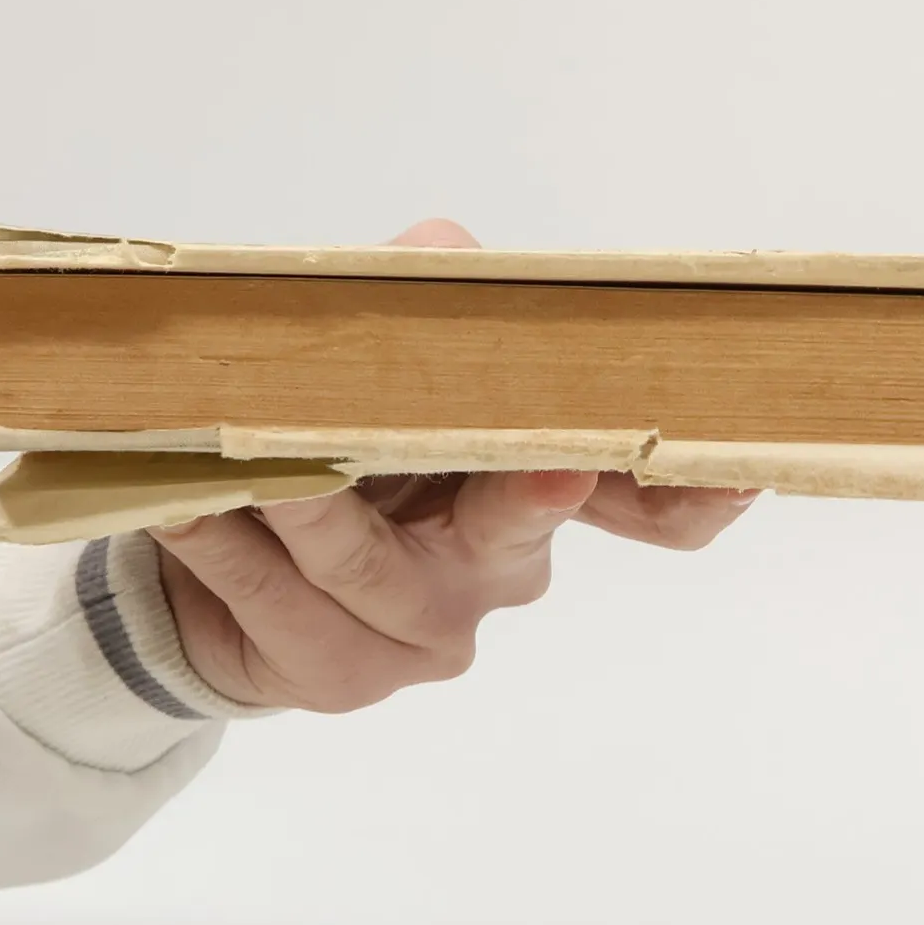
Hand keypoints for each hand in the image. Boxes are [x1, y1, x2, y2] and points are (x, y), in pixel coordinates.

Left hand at [151, 219, 757, 712]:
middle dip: (528, 490)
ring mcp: (428, 633)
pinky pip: (280, 603)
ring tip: (232, 446)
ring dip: (294, 498)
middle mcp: (504, 569)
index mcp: (540, 490)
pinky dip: (229, 545)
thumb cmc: (334, 454)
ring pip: (367, 561)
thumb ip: (423, 308)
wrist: (232, 575)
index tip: (735, 467)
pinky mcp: (343, 676)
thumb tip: (445, 247)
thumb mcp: (382, 371)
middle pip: (521, 530)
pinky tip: (188, 500)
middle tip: (553, 464)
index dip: (696, 491)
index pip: (652, 507)